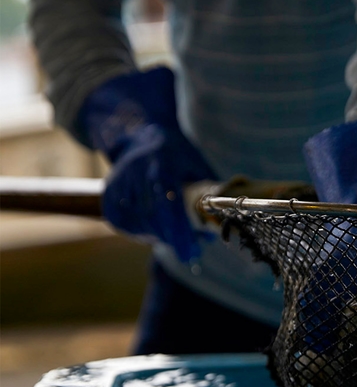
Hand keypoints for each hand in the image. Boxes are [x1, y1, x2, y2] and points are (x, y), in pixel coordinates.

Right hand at [78, 67, 216, 261]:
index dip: (179, 229)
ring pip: (135, 218)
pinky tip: (152, 233)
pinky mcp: (108, 188)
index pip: (169, 200)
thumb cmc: (178, 154)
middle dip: (171, 238)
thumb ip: (208, 193)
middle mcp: (137, 167)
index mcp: (163, 159)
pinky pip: (119, 218)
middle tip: (188, 251)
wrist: (143, 134)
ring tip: (172, 239)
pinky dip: (136, 230)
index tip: (191, 250)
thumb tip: (217, 227)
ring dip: (155, 235)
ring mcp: (120, 178)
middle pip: (152, 213)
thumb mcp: (197, 165)